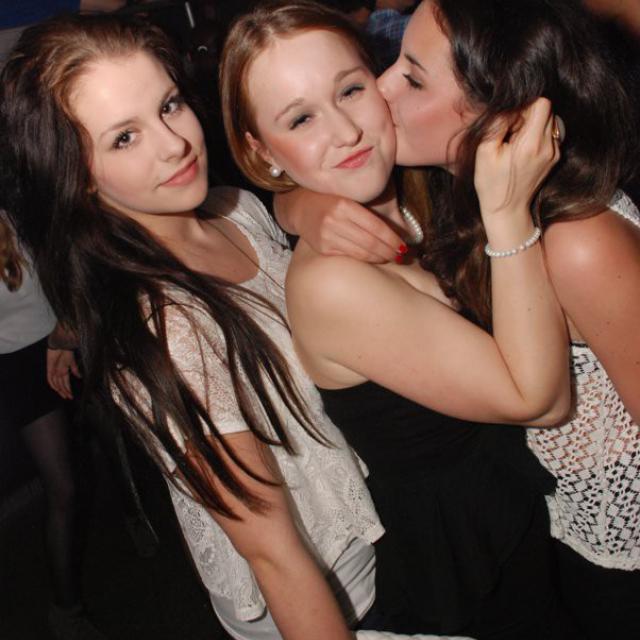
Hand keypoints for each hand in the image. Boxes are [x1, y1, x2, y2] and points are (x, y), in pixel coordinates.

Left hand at [47, 348, 80, 399]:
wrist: (61, 344)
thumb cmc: (67, 352)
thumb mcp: (72, 362)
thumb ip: (75, 370)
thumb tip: (79, 377)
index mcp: (64, 371)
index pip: (65, 383)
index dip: (68, 390)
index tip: (71, 396)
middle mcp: (59, 372)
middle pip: (61, 385)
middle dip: (65, 392)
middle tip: (68, 397)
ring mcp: (54, 371)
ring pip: (56, 383)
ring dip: (60, 390)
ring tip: (65, 395)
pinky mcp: (49, 368)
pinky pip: (50, 378)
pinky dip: (53, 384)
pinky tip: (56, 388)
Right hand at [275, 190, 403, 262]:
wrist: (300, 207)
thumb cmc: (331, 199)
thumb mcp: (350, 197)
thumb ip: (371, 209)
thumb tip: (401, 227)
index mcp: (345, 205)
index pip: (376, 227)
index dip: (393, 239)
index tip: (404, 246)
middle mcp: (335, 221)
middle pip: (370, 243)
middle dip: (389, 252)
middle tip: (401, 256)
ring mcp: (327, 237)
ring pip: (362, 253)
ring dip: (379, 258)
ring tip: (390, 258)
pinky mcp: (323, 248)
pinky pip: (350, 257)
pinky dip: (365, 259)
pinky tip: (373, 258)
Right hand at [474, 97, 559, 218]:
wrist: (507, 210)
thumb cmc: (491, 183)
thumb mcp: (485, 152)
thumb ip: (499, 124)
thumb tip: (510, 107)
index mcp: (531, 144)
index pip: (541, 104)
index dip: (524, 106)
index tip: (510, 121)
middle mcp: (549, 146)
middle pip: (547, 110)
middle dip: (528, 114)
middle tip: (511, 131)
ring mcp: (555, 153)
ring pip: (550, 121)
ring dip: (533, 124)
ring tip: (517, 141)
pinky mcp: (555, 158)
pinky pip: (550, 134)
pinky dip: (537, 135)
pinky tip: (523, 150)